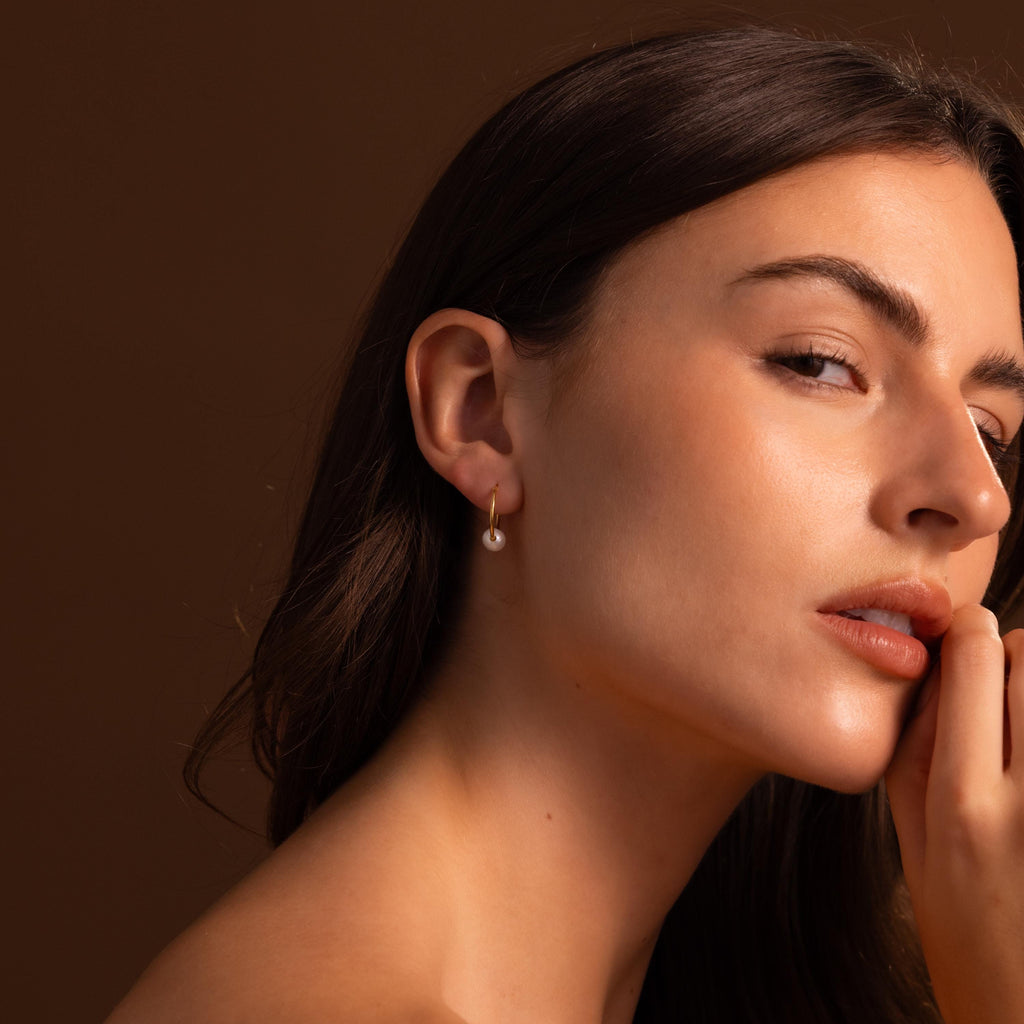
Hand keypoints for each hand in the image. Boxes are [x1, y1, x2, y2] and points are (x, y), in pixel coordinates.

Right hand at [887, 604, 1023, 1023]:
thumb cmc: (972, 943)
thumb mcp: (913, 845)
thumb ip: (918, 752)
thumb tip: (938, 672)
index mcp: (961, 803)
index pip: (971, 659)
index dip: (968, 631)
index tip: (965, 637)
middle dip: (1016, 655)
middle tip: (1005, 682)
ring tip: (1023, 726)